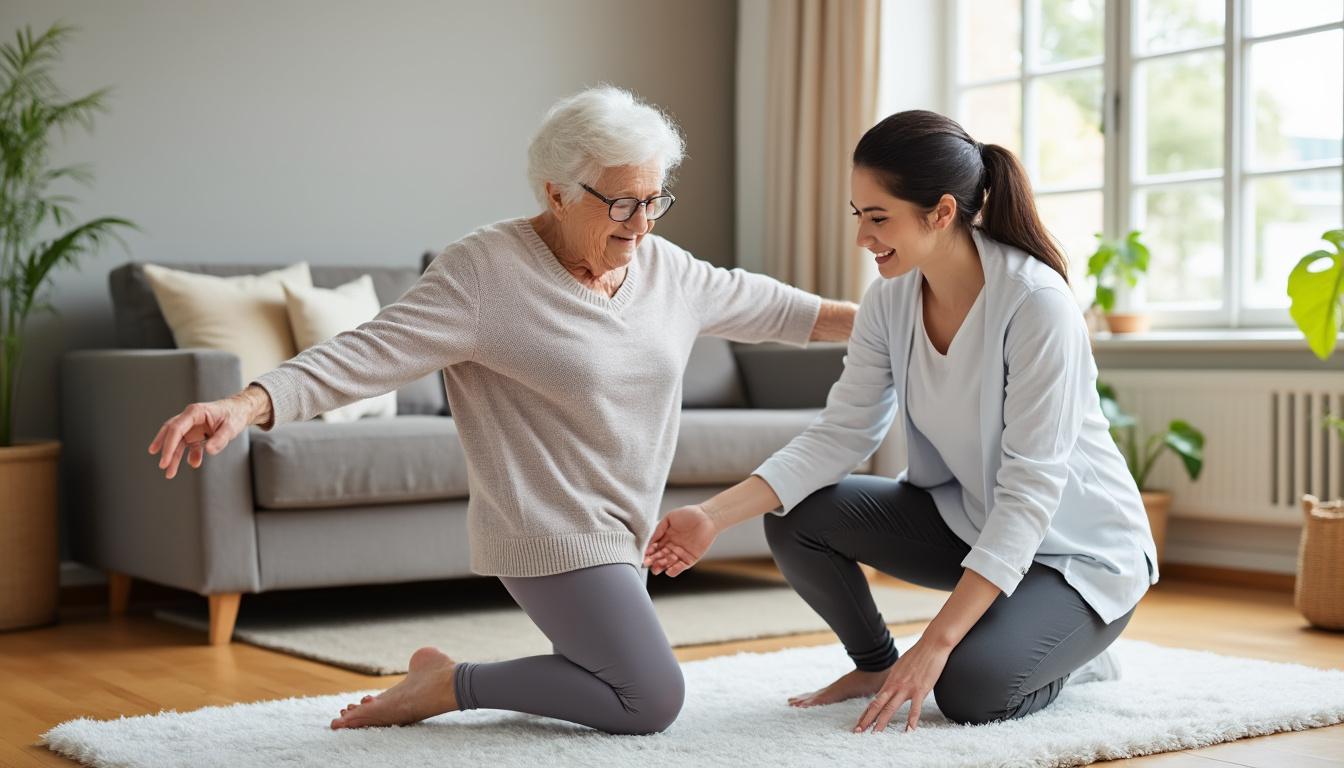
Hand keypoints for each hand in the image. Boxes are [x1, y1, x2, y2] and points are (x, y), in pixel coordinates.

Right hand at [147, 389, 261, 478]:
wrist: (241, 410)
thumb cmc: (235, 414)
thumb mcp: (231, 427)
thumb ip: (220, 439)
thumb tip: (209, 451)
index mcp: (195, 412)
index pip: (176, 428)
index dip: (169, 444)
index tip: (165, 459)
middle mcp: (190, 419)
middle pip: (172, 433)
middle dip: (166, 450)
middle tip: (162, 465)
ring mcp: (193, 427)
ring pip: (179, 442)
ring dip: (174, 457)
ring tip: (170, 473)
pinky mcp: (197, 434)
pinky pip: (189, 446)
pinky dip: (190, 455)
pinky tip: (194, 463)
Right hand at [642, 504, 717, 576]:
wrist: (707, 517)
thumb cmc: (690, 514)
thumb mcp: (670, 518)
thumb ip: (659, 529)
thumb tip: (650, 542)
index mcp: (666, 538)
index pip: (654, 548)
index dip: (649, 552)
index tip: (645, 554)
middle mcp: (672, 547)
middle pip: (659, 558)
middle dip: (652, 561)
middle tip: (647, 562)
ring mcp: (681, 554)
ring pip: (667, 564)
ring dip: (661, 566)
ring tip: (657, 566)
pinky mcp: (690, 559)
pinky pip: (680, 568)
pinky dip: (673, 570)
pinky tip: (668, 570)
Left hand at [853, 639, 950, 733]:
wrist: (932, 645)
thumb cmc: (918, 655)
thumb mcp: (901, 667)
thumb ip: (895, 679)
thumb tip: (891, 687)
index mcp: (890, 680)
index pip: (875, 700)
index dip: (866, 713)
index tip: (858, 724)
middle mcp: (895, 685)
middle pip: (877, 705)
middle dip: (866, 720)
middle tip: (857, 732)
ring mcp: (907, 687)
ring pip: (891, 707)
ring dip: (882, 722)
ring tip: (875, 734)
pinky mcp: (920, 689)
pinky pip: (915, 707)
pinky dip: (912, 719)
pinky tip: (910, 730)